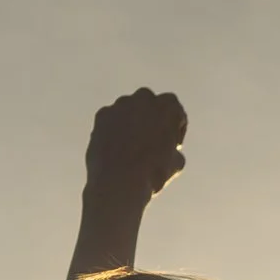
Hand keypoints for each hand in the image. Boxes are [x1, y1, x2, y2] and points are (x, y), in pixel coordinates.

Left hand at [84, 87, 187, 204]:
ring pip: (130, 111)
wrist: (119, 181)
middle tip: (153, 141)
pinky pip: (112, 120)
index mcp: (168, 105)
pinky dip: (115, 130)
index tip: (173, 145)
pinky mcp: (102, 115)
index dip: (176, 129)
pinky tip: (117, 150)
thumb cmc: (153, 172)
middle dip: (153, 119)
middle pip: (151, 105)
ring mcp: (120, 105)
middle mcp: (144, 98)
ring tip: (132, 148)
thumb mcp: (177, 162)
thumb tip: (170, 150)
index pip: (176, 112)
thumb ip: (173, 147)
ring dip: (133, 123)